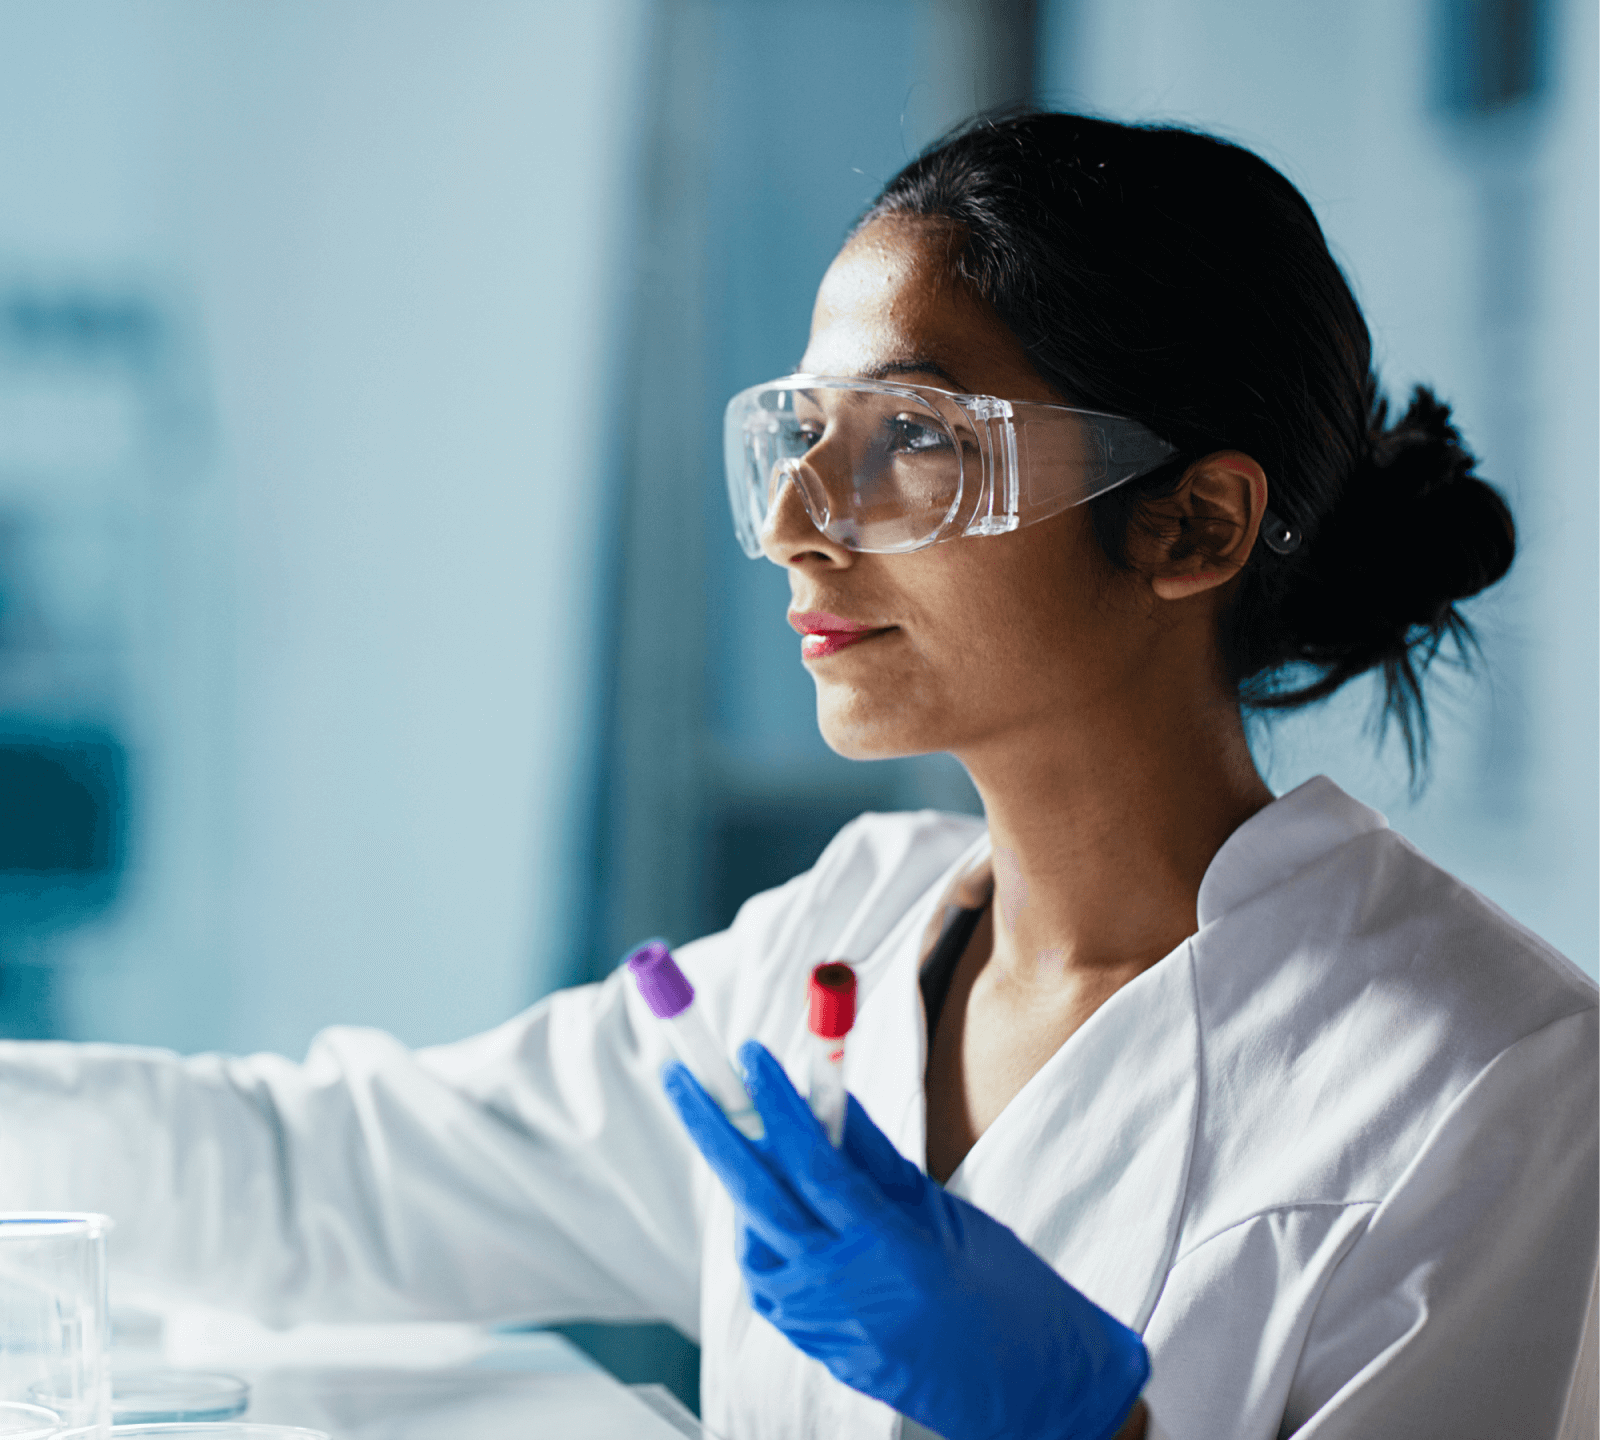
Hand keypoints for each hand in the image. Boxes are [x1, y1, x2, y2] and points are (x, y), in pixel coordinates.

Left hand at [664, 1040, 1148, 1439]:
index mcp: (889, 1252)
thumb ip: (877, 1158)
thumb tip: (826, 1094)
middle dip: (712, 1129)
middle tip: (679, 1076)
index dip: (777, 1105)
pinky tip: (772, 1199)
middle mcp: (842, 1292)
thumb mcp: (944, 1214)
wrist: (1031, 1393)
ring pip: (753, 1236)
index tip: (750, 1055)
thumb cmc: (1007, 1295)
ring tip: (737, 1129)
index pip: (814, 1165)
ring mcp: (821, 1326)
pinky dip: (760, 1228)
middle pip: (757, 1195)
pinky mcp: (814, 1347)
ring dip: (739, 1176)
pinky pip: (767, 1275)